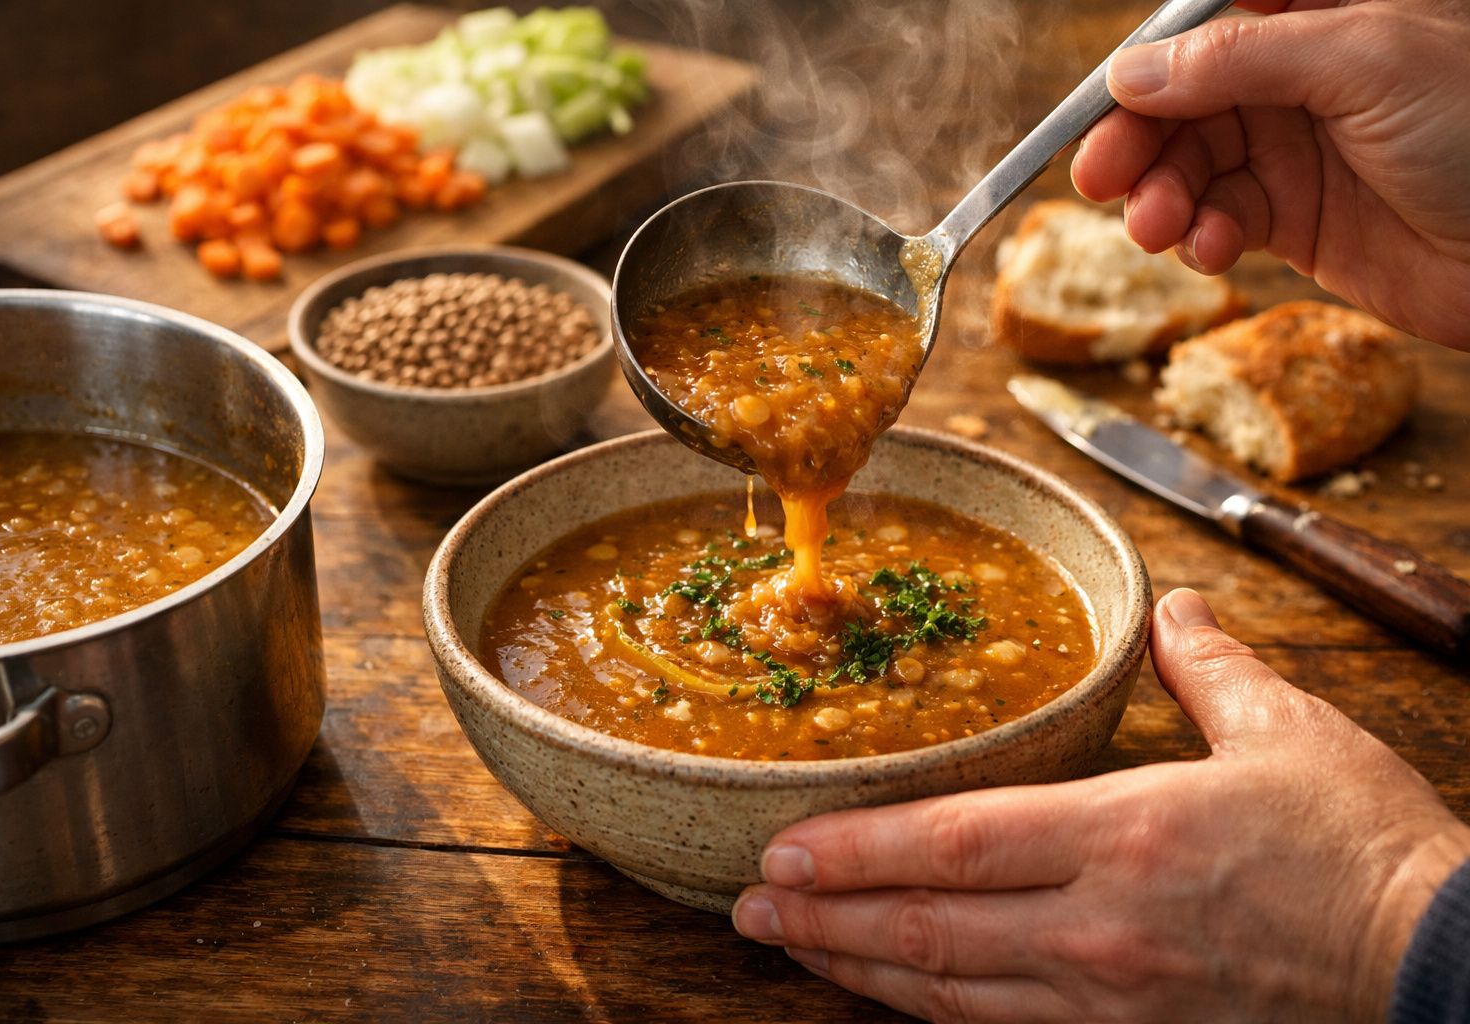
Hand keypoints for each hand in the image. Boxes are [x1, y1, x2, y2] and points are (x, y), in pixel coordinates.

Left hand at [732, 589, 1469, 1021]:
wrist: (1443, 968)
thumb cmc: (1366, 848)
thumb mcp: (1289, 732)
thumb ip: (1208, 667)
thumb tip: (1176, 609)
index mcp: (1125, 835)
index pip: (953, 844)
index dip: (854, 849)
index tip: (782, 844)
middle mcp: (1100, 927)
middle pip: (926, 927)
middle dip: (823, 916)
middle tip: (747, 904)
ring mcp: (1110, 996)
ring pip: (949, 992)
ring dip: (856, 967)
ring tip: (787, 945)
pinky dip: (929, 1009)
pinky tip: (887, 989)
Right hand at [1070, 1, 1469, 349]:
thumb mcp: (1362, 62)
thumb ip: (1239, 61)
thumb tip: (1133, 72)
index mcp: (1323, 14)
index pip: (1205, 25)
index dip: (1147, 65)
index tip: (1103, 102)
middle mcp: (1300, 77)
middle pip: (1180, 101)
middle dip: (1136, 142)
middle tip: (1102, 180)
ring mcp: (1295, 148)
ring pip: (1189, 166)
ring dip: (1160, 198)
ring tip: (1156, 227)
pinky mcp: (1295, 219)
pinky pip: (1218, 221)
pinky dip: (1200, 239)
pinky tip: (1210, 249)